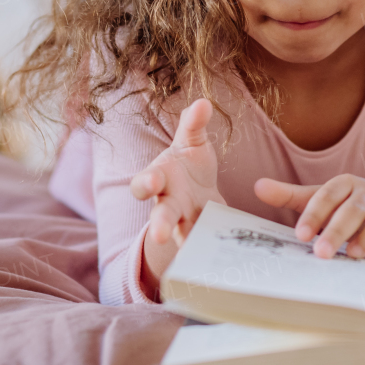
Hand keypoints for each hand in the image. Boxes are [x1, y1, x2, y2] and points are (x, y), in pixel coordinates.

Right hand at [130, 98, 224, 247]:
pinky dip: (209, 251)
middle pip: (161, 215)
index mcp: (161, 177)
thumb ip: (193, 124)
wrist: (201, 193)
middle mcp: (168, 203)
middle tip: (158, 237)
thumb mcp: (192, 141)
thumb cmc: (191, 163)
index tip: (150, 184)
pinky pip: (205, 245)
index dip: (145, 184)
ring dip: (185, 244)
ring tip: (191, 254)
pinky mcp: (203, 235)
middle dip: (159, 224)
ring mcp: (185, 222)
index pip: (145, 183)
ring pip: (181, 236)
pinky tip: (219, 261)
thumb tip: (202, 103)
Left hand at [254, 174, 364, 261]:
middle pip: (355, 206)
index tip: (300, 235)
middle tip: (322, 253)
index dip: (314, 213)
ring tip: (353, 254)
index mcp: (347, 184)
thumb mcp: (322, 200)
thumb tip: (258, 186)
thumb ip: (292, 197)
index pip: (328, 194)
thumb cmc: (352, 209)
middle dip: (338, 230)